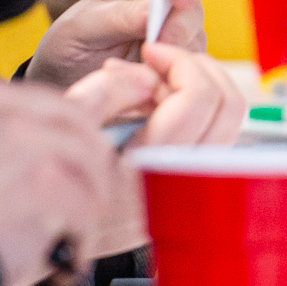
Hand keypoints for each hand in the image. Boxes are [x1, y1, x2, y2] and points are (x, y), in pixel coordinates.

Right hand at [0, 71, 125, 285]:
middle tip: (75, 206)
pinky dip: (82, 239)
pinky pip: (86, 204)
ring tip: (67, 240)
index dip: (45, 144)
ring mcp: (19, 136)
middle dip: (79, 168)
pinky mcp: (42, 179)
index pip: (28, 102)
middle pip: (70, 120)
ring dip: (82, 206)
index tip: (47, 171)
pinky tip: (63, 260)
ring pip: (86, 160)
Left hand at [28, 0, 206, 88]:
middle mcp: (162, 2)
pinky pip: (189, 69)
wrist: (62, 84)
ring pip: (195, 39)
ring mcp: (172, 35)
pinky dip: (173, 78)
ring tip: (141, 72)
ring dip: (176, 56)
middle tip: (157, 49)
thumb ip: (119, 17)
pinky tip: (148, 86)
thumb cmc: (68, 44)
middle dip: (181, 27)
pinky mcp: (173, 65)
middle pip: (191, 5)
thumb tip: (155, 11)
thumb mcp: (83, 27)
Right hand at [59, 44, 246, 252]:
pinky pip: (215, 133)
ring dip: (197, 84)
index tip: (150, 51)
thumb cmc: (57, 183)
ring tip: (154, 82)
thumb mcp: (69, 127)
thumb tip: (150, 73)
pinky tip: (156, 105)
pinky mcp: (196, 187)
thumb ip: (107, 92)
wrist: (59, 234)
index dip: (179, 60)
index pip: (198, 97)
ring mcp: (196, 189)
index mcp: (153, 168)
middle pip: (228, 105)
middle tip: (159, 59)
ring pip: (229, 119)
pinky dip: (194, 106)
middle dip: (195, 66)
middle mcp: (184, 183)